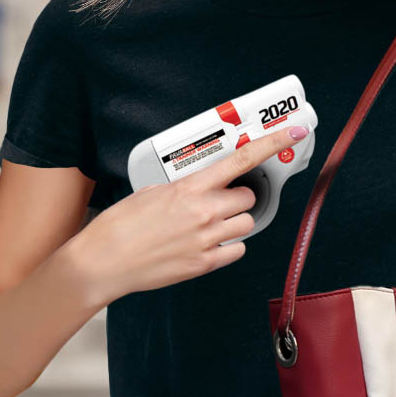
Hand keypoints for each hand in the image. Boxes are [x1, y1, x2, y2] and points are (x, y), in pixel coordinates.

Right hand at [69, 122, 311, 306]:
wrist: (103, 261)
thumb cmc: (120, 226)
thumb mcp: (152, 192)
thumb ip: (184, 188)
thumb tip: (201, 187)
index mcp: (190, 188)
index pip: (241, 159)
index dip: (271, 143)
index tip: (292, 132)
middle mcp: (203, 212)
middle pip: (247, 198)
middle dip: (236, 199)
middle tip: (216, 203)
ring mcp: (206, 239)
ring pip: (246, 224)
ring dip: (234, 222)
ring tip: (209, 226)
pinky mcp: (204, 264)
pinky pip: (236, 250)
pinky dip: (228, 246)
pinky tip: (207, 244)